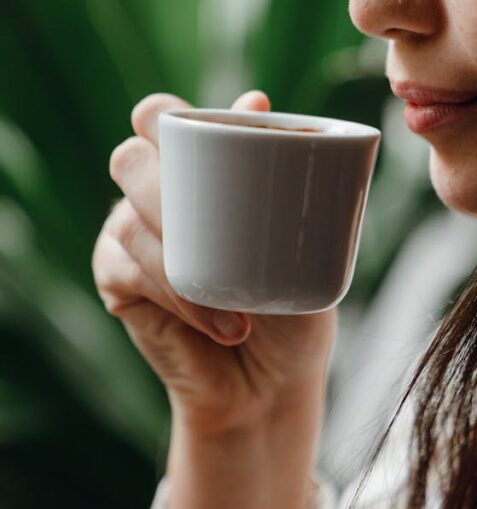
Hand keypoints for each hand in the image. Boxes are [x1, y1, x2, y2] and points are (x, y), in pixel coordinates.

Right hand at [93, 92, 336, 434]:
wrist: (273, 382)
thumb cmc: (292, 305)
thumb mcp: (303, 243)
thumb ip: (279, 178)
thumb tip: (255, 102)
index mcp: (198, 174)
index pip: (160, 119)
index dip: (167, 115)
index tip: (228, 129)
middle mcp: (157, 197)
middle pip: (131, 157)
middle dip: (165, 179)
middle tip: (212, 217)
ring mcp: (131, 237)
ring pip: (130, 218)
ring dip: (186, 258)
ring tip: (242, 303)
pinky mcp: (118, 283)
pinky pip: (128, 270)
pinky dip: (178, 295)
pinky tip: (222, 322)